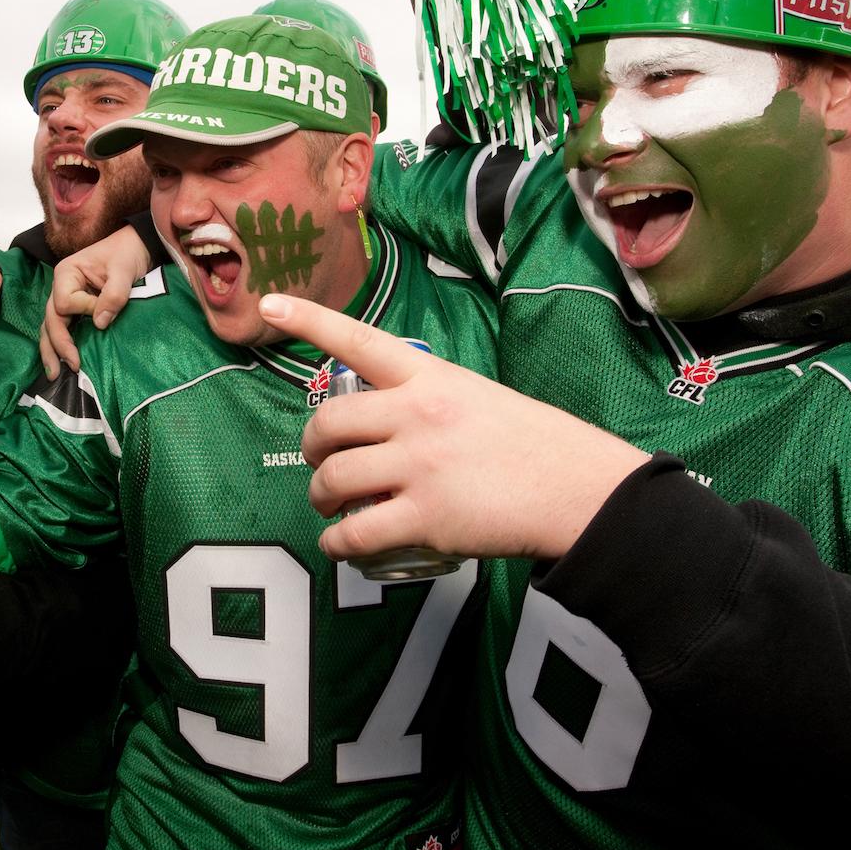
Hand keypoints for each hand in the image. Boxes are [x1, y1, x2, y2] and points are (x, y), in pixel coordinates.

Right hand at [40, 225, 151, 378]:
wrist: (136, 247)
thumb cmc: (127, 253)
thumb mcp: (123, 270)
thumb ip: (113, 295)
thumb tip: (100, 324)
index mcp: (66, 274)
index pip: (65, 303)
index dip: (83, 310)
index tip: (104, 310)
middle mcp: (61, 287)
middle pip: (51, 319)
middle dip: (58, 345)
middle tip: (71, 367)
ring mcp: (66, 298)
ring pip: (51, 327)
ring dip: (52, 350)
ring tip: (54, 374)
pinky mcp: (76, 308)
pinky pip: (64, 327)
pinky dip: (61, 344)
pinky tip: (62, 363)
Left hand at [262, 294, 649, 561]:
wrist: (579, 489)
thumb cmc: (535, 444)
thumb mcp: (479, 397)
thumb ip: (428, 403)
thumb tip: (385, 429)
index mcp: (431, 378)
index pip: (359, 341)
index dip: (310, 320)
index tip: (271, 305)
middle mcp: (417, 415)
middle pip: (328, 423)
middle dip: (311, 447)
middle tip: (320, 462)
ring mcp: (418, 467)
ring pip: (332, 480)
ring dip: (320, 497)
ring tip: (330, 505)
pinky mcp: (425, 517)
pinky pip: (354, 533)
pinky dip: (337, 543)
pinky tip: (342, 544)